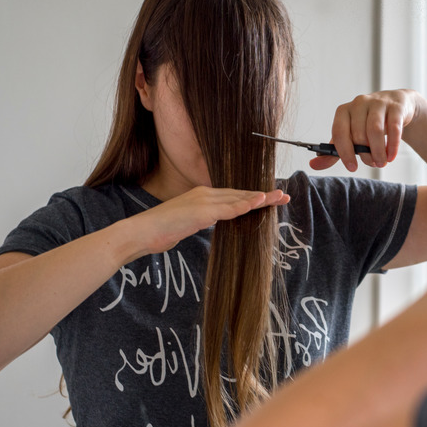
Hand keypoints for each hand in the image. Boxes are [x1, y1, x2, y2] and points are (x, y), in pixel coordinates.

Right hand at [126, 186, 289, 258]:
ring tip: (279, 197)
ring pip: (238, 198)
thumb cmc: (160, 231)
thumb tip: (212, 223)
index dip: (253, 197)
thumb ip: (201, 220)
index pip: (233, 195)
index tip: (270, 198)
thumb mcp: (186, 224)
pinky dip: (244, 205)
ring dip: (261, 198)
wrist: (141, 232)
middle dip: (264, 195)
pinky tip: (259, 203)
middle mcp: (204, 194)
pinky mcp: (200, 212)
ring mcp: (203, 201)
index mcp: (202, 196)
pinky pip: (227, 209)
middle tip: (284, 195)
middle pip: (240, 194)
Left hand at [309, 89, 422, 171]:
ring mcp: (378, 103)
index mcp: (344, 111)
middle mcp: (359, 104)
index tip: (352, 167)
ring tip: (382, 162)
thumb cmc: (369, 123)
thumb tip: (313, 164)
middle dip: (365, 154)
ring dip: (378, 151)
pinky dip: (392, 145)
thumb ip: (334, 151)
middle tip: (372, 164)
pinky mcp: (395, 106)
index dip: (345, 152)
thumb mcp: (351, 135)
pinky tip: (391, 156)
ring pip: (374, 130)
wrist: (397, 106)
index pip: (339, 132)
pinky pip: (393, 128)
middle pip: (358, 134)